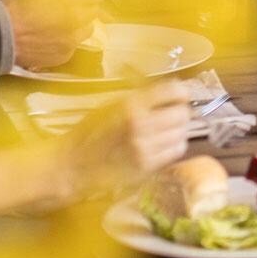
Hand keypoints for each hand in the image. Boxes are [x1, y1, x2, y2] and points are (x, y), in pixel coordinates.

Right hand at [0, 0, 106, 70]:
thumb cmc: (16, 7)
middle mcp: (76, 21)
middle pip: (94, 11)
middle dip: (85, 6)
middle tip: (67, 6)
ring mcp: (71, 40)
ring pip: (87, 29)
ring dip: (79, 24)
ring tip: (59, 22)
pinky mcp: (63, 56)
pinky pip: (74, 46)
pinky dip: (67, 40)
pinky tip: (51, 36)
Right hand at [59, 81, 189, 196]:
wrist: (74, 163)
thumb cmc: (92, 129)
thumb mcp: (113, 102)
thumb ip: (142, 95)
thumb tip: (171, 89)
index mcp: (132, 105)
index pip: (173, 91)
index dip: (181, 92)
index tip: (180, 95)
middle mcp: (141, 125)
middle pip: (182, 114)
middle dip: (181, 111)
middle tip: (174, 113)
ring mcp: (144, 149)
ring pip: (182, 134)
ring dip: (179, 130)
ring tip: (168, 129)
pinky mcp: (145, 168)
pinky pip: (175, 153)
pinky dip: (174, 146)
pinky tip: (163, 145)